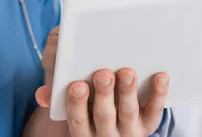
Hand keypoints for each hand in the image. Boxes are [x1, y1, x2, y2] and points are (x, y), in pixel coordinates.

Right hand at [34, 26, 169, 136]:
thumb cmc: (87, 108)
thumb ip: (57, 98)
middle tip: (103, 73)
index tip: (77, 85)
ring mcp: (129, 131)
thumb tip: (41, 95)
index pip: (78, 120)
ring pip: (127, 113)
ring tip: (127, 71)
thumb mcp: (73, 107)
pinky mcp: (149, 124)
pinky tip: (160, 75)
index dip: (77, 103)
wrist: (114, 131)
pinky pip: (154, 111)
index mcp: (83, 132)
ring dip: (127, 92)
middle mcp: (105, 135)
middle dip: (103, 94)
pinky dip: (158, 93)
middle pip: (103, 116)